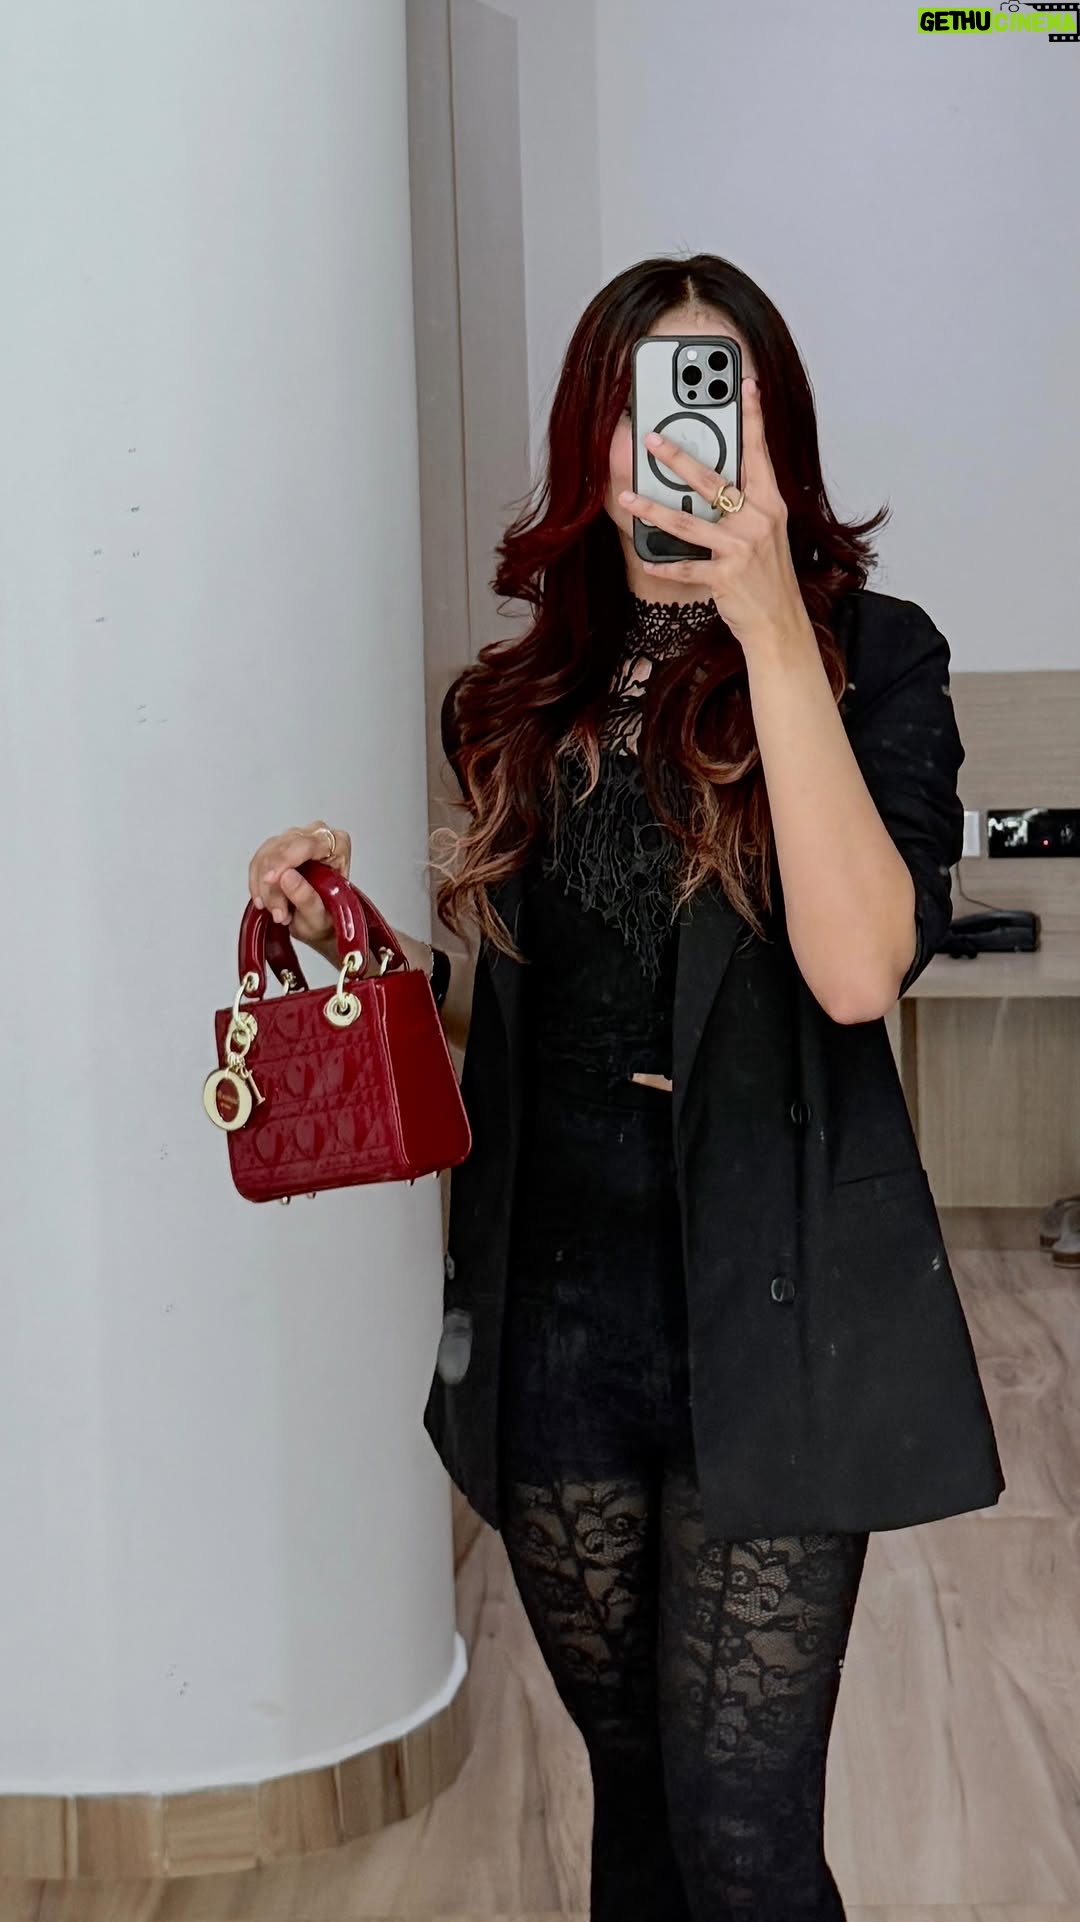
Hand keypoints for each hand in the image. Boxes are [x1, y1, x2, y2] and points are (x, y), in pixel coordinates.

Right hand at [248, 821, 352, 948]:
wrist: (318, 924)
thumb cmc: (326, 919)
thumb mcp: (320, 917)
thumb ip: (306, 897)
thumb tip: (287, 876)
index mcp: (338, 845)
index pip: (307, 844)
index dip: (284, 861)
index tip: (270, 881)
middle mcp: (318, 837)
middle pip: (282, 849)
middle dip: (273, 885)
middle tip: (278, 913)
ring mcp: (296, 840)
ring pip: (266, 855)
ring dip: (265, 888)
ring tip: (277, 912)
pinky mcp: (278, 848)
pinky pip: (258, 861)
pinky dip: (256, 884)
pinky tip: (263, 901)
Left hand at [617, 376, 805, 653]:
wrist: (779, 622)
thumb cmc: (769, 576)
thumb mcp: (766, 532)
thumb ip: (746, 503)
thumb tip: (714, 480)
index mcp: (769, 504)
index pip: (759, 452)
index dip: (753, 417)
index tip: (746, 385)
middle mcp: (757, 521)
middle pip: (712, 481)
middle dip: (678, 458)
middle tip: (653, 439)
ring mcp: (741, 549)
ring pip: (689, 522)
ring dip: (654, 509)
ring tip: (630, 497)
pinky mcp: (726, 576)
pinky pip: (686, 567)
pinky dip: (663, 564)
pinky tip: (646, 557)